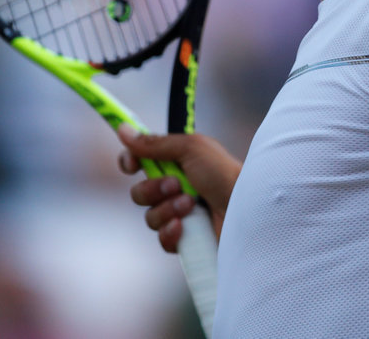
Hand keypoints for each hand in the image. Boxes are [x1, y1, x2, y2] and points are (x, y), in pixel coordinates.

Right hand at [117, 125, 241, 251]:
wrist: (247, 210)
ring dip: (167, 210)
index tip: (132, 165)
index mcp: (178, 163)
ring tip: (191, 205)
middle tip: (176, 185)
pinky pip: (162, 240)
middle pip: (139, 192)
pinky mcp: (186, 240)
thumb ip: (156, 143)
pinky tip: (186, 227)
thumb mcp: (191, 149)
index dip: (131, 163)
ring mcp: (181, 215)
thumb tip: (122, 128)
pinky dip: (172, 233)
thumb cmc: (224, 174)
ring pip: (149, 218)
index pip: (141, 162)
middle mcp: (177, 188)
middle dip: (153, 189)